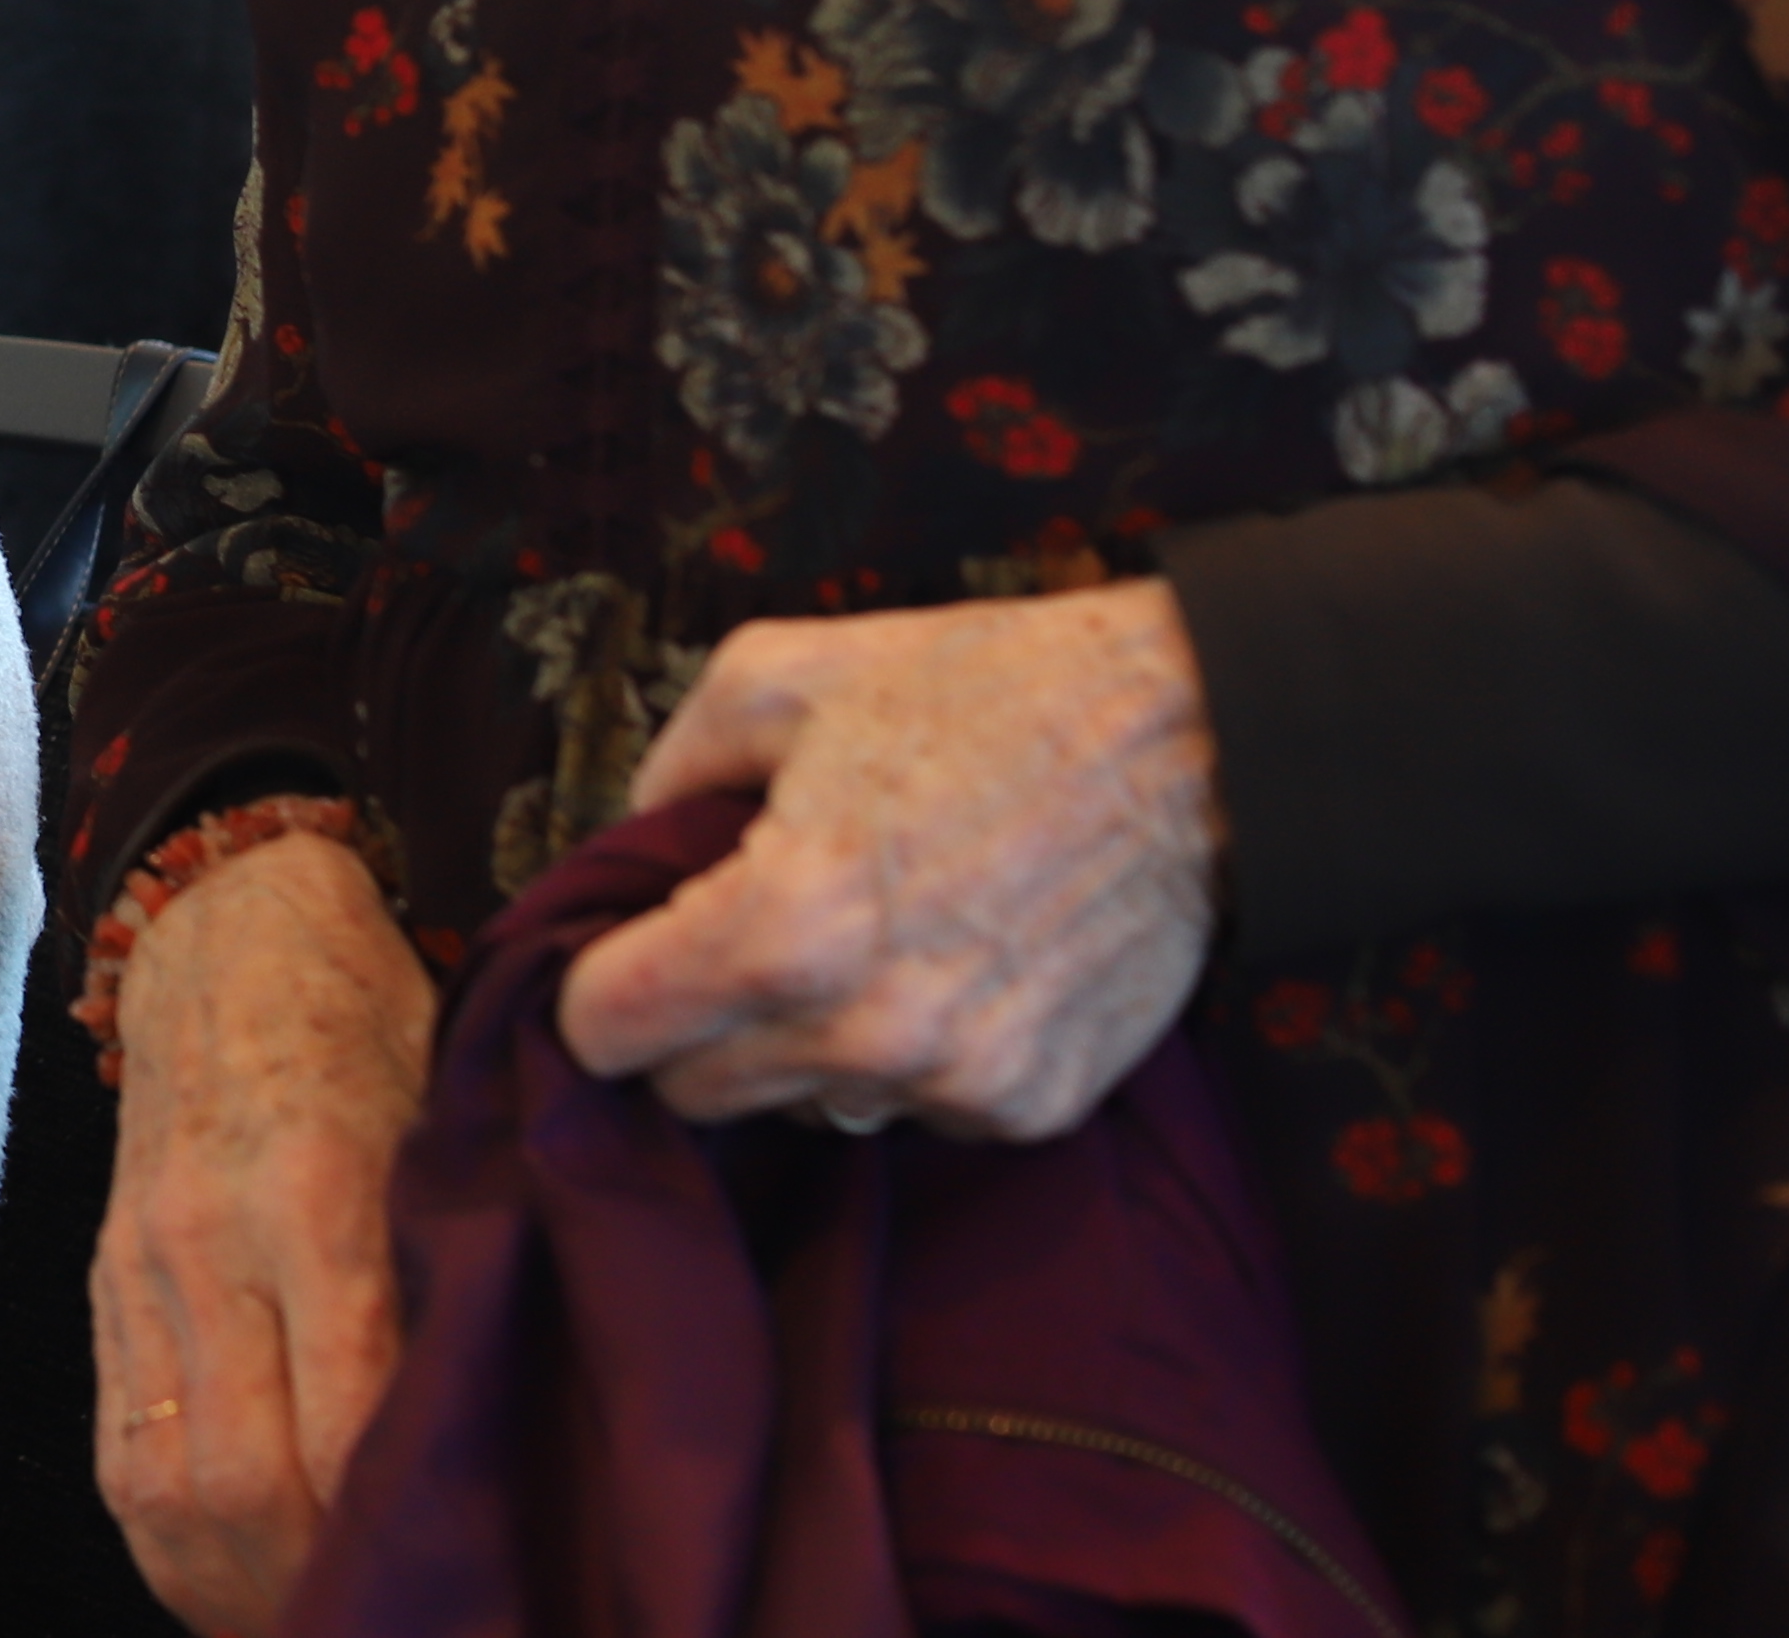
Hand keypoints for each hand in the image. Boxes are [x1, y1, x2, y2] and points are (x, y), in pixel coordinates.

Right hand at [95, 830, 436, 1634]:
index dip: (396, 1532)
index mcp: (317, 1193)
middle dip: (315, 1589)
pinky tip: (241, 1582)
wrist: (224, 928)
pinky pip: (121, 1456)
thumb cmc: (374, 1021)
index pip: (344, 1421)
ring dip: (238, 1591)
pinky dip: (178, 1547)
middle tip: (394, 1626)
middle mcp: (212, 1242)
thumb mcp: (452, 1119)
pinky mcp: (107, 1288)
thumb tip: (526, 1433)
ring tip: (313, 1624)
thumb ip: (474, 1264)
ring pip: (168, 1488)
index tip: (466, 1587)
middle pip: (244, 1481)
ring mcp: (144, 1270)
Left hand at [551, 582, 1219, 1138]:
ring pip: (802, 1111)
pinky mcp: (1035, 1106)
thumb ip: (668, 770)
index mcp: (785, 927)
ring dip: (797, 1050)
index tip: (614, 957)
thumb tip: (624, 848)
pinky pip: (915, 1112)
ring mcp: (959, 1082)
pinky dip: (904, 1059)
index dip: (591, 988)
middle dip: (687, 1028)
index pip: (606, 1034)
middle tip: (725, 948)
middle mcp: (867, 1031)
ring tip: (852, 943)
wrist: (1197, 740)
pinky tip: (941, 967)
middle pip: (692, 1096)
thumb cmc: (985, 692)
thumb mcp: (779, 676)